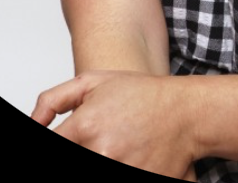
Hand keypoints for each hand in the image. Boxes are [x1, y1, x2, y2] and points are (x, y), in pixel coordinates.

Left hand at [31, 70, 199, 179]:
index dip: (61, 142)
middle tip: (104, 139)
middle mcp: (100, 151)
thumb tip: (33, 124)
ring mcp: (121, 169)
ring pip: (97, 165)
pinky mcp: (140, 180)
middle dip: (87, 148)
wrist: (187, 112)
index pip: (54, 145)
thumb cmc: (142, 94)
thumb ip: (53, 101)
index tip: (73, 137)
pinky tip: (130, 155)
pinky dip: (124, 164)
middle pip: (76, 156)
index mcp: (85, 126)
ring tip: (119, 146)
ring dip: (106, 156)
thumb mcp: (94, 81)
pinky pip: (119, 179)